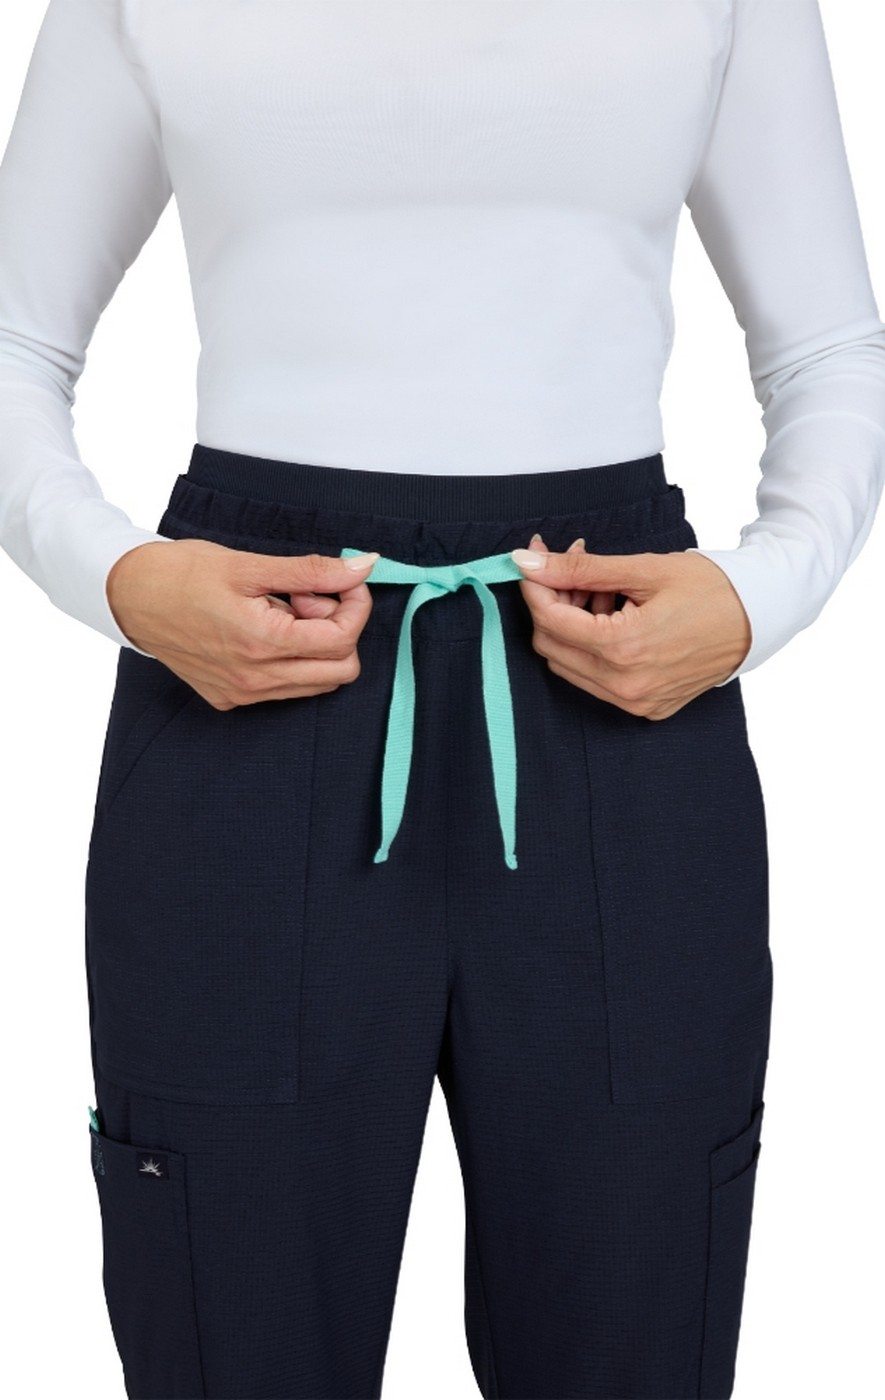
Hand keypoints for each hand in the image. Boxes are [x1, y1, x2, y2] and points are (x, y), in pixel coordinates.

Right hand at [106, 538, 379, 709]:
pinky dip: (291, 660)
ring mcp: (243, 694)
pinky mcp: (231, 699)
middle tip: (305, 598)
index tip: (339, 581)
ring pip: (318, 683)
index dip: (354, 605)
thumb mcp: (252, 566)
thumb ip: (313, 571)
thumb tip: (365, 567)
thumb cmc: (184, 573)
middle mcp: (255, 680)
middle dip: (339, 629)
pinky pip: (286, 688)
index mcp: (262, 644)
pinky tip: (263, 630)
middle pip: (341, 670)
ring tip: (281, 612)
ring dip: (315, 646)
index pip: (344, 640)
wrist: (130, 597)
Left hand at [511, 534, 751, 718]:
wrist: (760, 617)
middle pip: (551, 645)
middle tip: (574, 572)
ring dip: (571, 627)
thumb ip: (580, 568)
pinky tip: (616, 619)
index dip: (535, 586)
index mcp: (624, 648)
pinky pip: (596, 681)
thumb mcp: (643, 570)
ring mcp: (636, 702)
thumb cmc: (711, 588)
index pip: (549, 619)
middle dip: (552, 604)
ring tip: (603, 594)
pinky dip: (593, 649)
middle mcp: (625, 685)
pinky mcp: (646, 708)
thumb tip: (526, 561)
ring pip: (568, 665)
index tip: (536, 559)